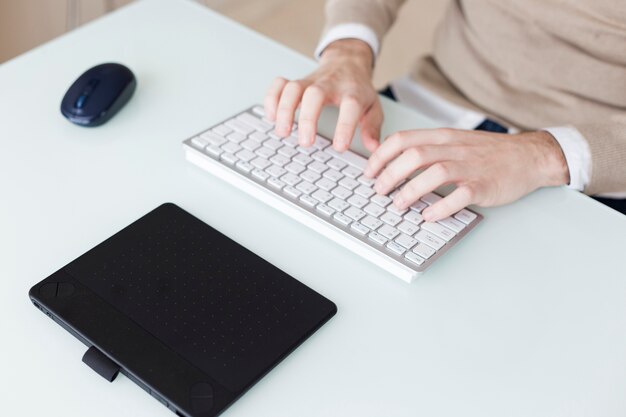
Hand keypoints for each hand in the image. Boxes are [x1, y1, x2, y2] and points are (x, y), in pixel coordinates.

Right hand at [264, 39, 382, 152]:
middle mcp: (329, 84)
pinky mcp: (297, 81)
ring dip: (284, 110)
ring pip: (293, 89)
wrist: (347, 61)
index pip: (350, 106)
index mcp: (352, 91)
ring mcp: (310, 81)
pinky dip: (272, 99)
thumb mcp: (373, 106)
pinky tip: (271, 117)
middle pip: (315, 94)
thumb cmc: (358, 88)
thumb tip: (373, 148)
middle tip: (305, 143)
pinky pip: (280, 84)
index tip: (339, 147)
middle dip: (308, 119)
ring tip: (282, 132)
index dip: (345, 126)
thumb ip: (373, 127)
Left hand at [364, 129, 569, 221]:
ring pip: (435, 173)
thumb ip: (427, 149)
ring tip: (398, 205)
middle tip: (379, 191)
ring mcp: (470, 166)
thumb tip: (394, 165)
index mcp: (442, 137)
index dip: (381, 156)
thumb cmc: (487, 153)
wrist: (529, 157)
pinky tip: (428, 217)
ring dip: (411, 190)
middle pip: (414, 155)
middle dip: (390, 174)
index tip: (368, 172)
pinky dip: (441, 208)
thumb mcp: (455, 142)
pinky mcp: (484, 185)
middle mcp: (454, 148)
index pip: (403, 139)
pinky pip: (460, 196)